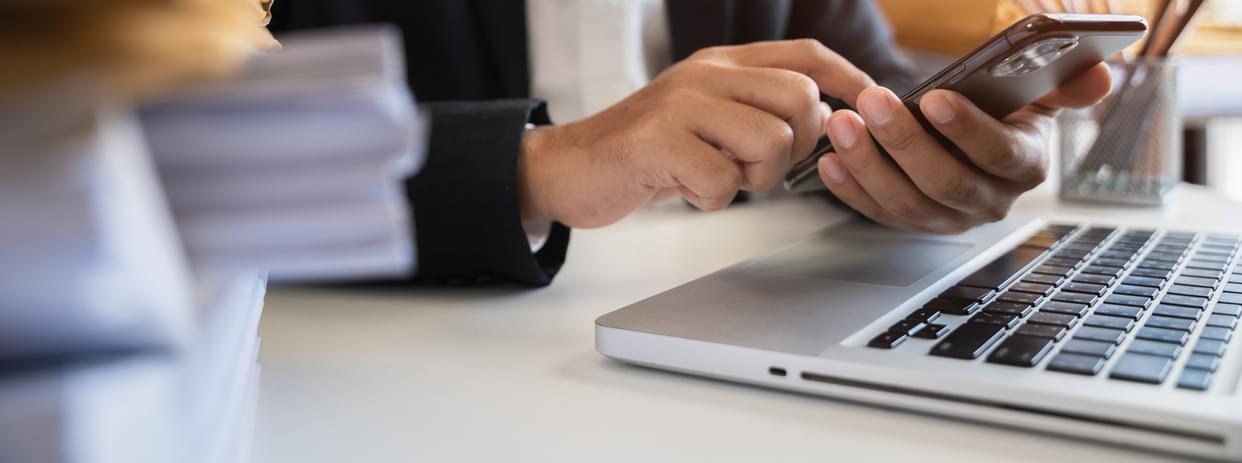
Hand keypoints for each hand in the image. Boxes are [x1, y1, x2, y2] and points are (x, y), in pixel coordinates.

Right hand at [518, 39, 874, 227]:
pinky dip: (710, 199)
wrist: (570, 166)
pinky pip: (723, 180)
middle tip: (756, 168)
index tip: (870, 104)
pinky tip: (683, 190)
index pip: (804, 54)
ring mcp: (680, 103)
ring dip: (753, 178)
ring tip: (716, 179)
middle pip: (800, 99)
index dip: (848, 77)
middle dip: (794, 147)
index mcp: (721, 64)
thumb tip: (827, 117)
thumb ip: (760, 112)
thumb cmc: (647, 151)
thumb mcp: (707, 120)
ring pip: (769, 141)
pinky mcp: (657, 141)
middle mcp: (704, 73)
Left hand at [817, 63, 1112, 233]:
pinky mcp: (912, 222)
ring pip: (906, 202)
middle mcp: (990, 200)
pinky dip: (850, 189)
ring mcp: (948, 217)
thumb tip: (1096, 76)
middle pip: (945, 181)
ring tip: (842, 124)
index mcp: (1026, 164)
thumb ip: (1069, 82)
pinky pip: (878, 213)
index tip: (935, 99)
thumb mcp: (1042, 91)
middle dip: (904, 141)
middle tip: (871, 103)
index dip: (967, 129)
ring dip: (868, 164)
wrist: (978, 135)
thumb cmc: (1007, 108)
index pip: (999, 152)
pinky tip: (829, 160)